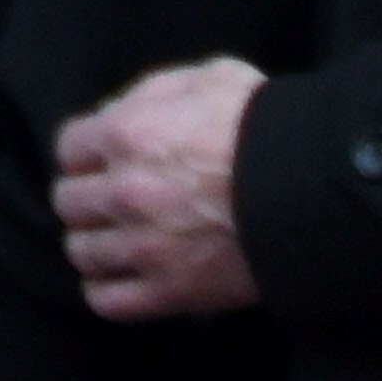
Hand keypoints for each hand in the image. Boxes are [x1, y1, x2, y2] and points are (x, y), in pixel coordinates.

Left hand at [54, 58, 265, 322]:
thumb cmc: (268, 132)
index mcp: (128, 134)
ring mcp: (144, 247)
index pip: (69, 148)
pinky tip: (118, 281)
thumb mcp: (212, 79)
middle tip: (105, 204)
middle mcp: (125, 192)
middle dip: (85, 200)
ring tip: (113, 244)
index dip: (85, 154)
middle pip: (69, 202)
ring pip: (83, 252)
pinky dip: (105, 292)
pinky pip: (108, 301)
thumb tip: (123, 113)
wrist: (312, 194)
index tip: (98, 163)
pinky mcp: (169, 292)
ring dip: (93, 246)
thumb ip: (156, 93)